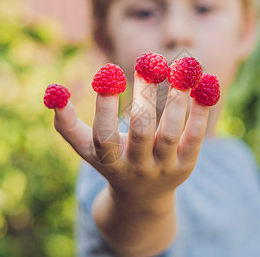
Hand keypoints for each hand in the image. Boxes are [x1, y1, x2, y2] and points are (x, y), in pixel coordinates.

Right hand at [54, 72, 209, 203]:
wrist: (142, 197)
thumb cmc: (111, 160)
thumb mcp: (87, 148)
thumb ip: (66, 124)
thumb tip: (53, 93)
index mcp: (109, 161)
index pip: (104, 137)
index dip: (104, 107)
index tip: (107, 73)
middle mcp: (136, 167)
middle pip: (141, 132)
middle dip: (144, 96)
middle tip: (149, 62)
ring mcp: (162, 168)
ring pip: (170, 133)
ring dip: (176, 99)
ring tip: (182, 66)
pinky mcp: (185, 166)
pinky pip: (194, 138)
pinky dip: (200, 112)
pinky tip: (206, 85)